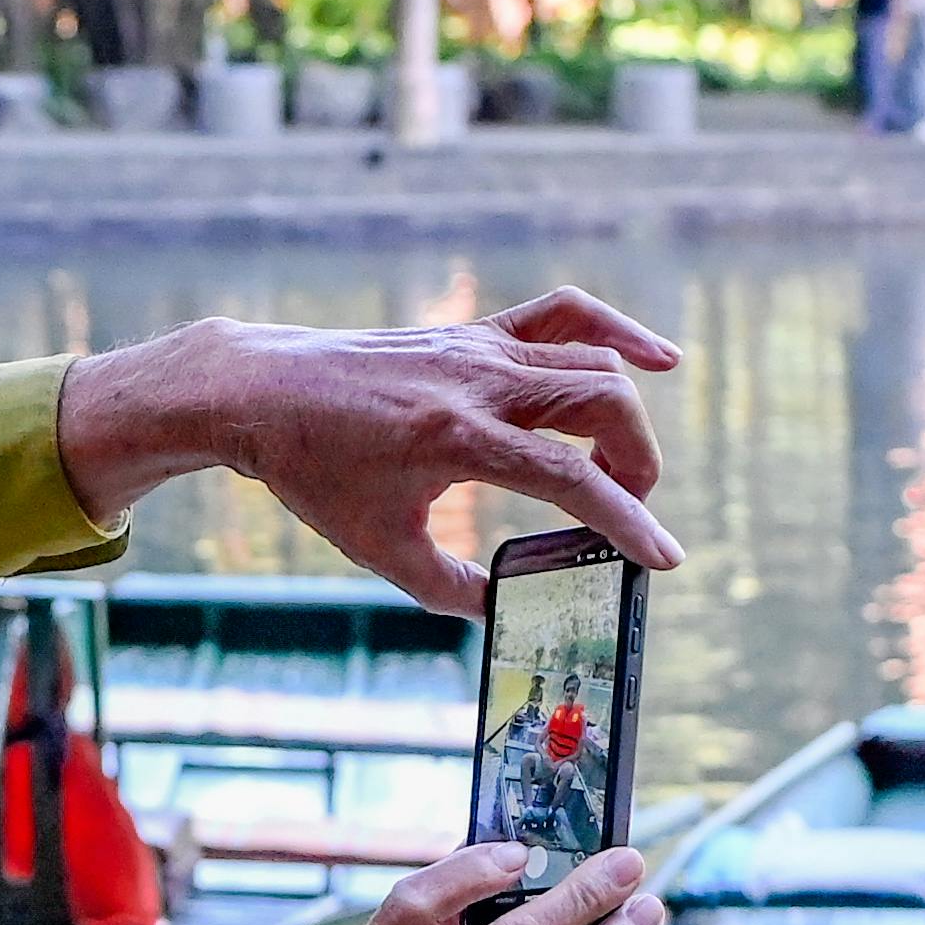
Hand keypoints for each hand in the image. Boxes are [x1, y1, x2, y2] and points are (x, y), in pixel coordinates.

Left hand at [59, 294, 683, 610]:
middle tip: (625, 509)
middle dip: (636, 462)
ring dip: (624, 415)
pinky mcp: (474, 331)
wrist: (261, 391)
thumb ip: (450, 587)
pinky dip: (615, 332)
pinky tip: (656, 359)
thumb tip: (504, 609)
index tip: (663, 560)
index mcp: (457, 438)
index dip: (627, 523)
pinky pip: (563, 315)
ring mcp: (479, 347)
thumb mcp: (379, 548)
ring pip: (593, 361)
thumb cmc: (312, 472)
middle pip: (604, 402)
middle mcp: (478, 381)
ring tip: (617, 467)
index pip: (570, 479)